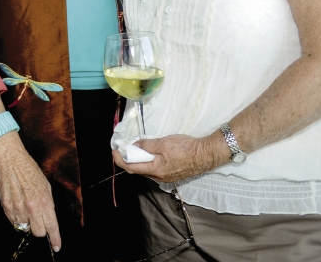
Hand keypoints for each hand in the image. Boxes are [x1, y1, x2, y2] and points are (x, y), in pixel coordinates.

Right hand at [0, 132, 61, 252]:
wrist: (10, 161)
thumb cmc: (29, 170)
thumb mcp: (46, 185)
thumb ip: (48, 203)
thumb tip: (48, 217)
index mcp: (44, 201)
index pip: (52, 227)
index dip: (55, 239)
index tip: (56, 246)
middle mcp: (31, 207)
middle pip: (38, 233)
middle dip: (40, 229)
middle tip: (38, 220)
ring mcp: (18, 208)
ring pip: (24, 228)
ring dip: (26, 222)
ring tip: (25, 207)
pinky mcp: (6, 207)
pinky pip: (13, 221)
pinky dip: (16, 217)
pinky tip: (17, 204)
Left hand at [113, 133, 229, 182]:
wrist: (205, 154)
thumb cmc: (185, 148)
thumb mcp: (163, 143)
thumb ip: (147, 146)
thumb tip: (134, 147)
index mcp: (155, 170)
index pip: (131, 168)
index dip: (120, 160)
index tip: (114, 151)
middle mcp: (159, 177)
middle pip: (138, 169)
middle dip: (129, 159)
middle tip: (124, 148)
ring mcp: (166, 177)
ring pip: (147, 169)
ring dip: (139, 160)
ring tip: (136, 149)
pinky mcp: (172, 174)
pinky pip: (155, 169)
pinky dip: (149, 161)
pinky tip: (150, 153)